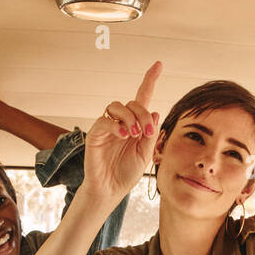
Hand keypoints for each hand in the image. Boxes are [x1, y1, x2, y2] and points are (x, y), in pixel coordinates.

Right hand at [84, 61, 161, 199]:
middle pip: (132, 103)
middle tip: (147, 133)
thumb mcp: (145, 153)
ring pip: (117, 106)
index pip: (142, 98)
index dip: (149, 80)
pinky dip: (115, 125)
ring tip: (134, 135)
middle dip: (143, 115)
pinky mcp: (95, 135)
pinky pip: (104, 120)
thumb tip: (154, 112)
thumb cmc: (126, 173)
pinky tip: (123, 136)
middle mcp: (120, 122)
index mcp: (135, 125)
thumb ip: (151, 134)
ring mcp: (107, 127)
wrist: (110, 189)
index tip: (158, 65)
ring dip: (130, 118)